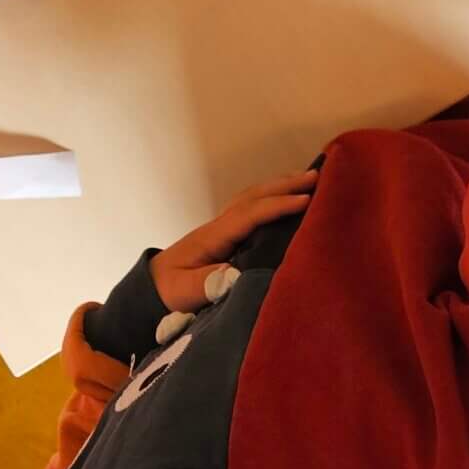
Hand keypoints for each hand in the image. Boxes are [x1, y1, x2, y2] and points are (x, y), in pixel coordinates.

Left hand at [150, 171, 319, 313]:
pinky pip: (252, 208)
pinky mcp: (225, 235)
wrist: (151, 288)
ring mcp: (222, 227)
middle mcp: (220, 224)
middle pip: (254, 197)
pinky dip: (271, 198)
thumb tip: (242, 274)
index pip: (250, 214)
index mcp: (214, 235)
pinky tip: (285, 200)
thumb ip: (213, 283)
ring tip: (307, 180)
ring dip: (279, 187)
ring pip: (254, 198)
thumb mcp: (189, 291)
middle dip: (285, 185)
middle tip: (317, 177)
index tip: (305, 201)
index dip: (278, 206)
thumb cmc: (170, 291)